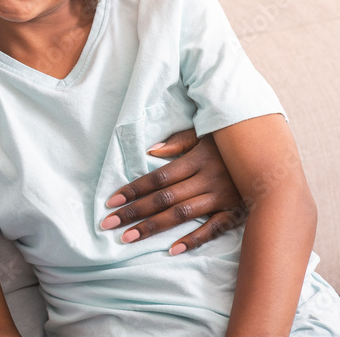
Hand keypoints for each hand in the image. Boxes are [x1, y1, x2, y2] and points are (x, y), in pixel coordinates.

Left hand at [100, 129, 245, 252]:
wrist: (276, 158)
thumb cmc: (232, 142)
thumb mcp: (205, 133)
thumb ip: (179, 142)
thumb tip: (151, 151)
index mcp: (196, 160)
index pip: (157, 178)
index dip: (133, 189)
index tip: (111, 201)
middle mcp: (206, 180)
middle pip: (164, 199)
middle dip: (134, 212)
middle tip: (108, 224)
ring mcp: (221, 198)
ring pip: (181, 215)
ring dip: (153, 227)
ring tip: (128, 238)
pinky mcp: (235, 213)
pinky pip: (213, 229)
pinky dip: (193, 239)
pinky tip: (172, 249)